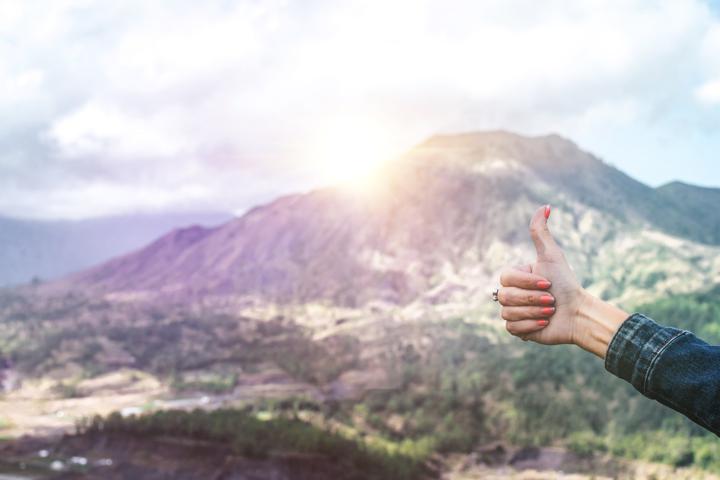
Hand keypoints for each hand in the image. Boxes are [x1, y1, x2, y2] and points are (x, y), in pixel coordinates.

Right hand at [498, 205, 585, 344]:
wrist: (578, 313)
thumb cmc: (565, 283)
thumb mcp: (551, 256)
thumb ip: (541, 232)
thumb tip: (545, 206)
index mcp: (515, 276)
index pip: (505, 278)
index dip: (526, 282)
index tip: (547, 283)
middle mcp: (510, 293)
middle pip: (505, 296)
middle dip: (532, 299)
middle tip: (552, 300)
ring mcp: (512, 312)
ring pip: (508, 313)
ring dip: (534, 312)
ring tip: (550, 312)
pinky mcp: (517, 330)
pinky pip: (512, 328)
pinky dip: (531, 325)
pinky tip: (545, 322)